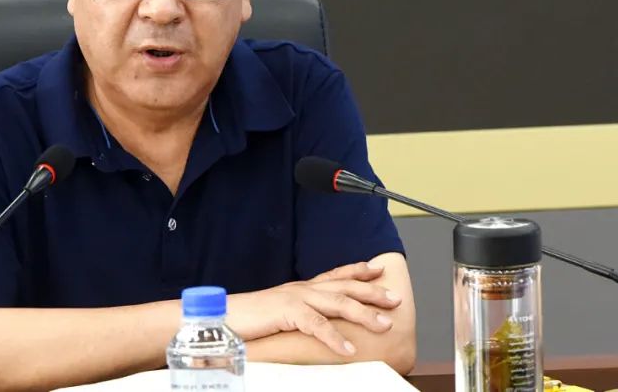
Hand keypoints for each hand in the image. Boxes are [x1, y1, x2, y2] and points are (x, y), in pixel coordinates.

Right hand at [226, 262, 402, 356]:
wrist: (223, 316)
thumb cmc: (249, 318)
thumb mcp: (280, 312)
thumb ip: (300, 313)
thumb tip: (315, 322)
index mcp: (301, 287)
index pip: (334, 274)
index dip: (358, 270)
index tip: (379, 268)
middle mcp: (302, 288)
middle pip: (344, 286)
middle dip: (372, 292)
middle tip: (395, 298)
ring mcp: (296, 298)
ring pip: (338, 303)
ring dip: (364, 313)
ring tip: (384, 324)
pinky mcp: (287, 312)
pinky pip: (316, 325)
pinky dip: (334, 337)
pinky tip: (348, 348)